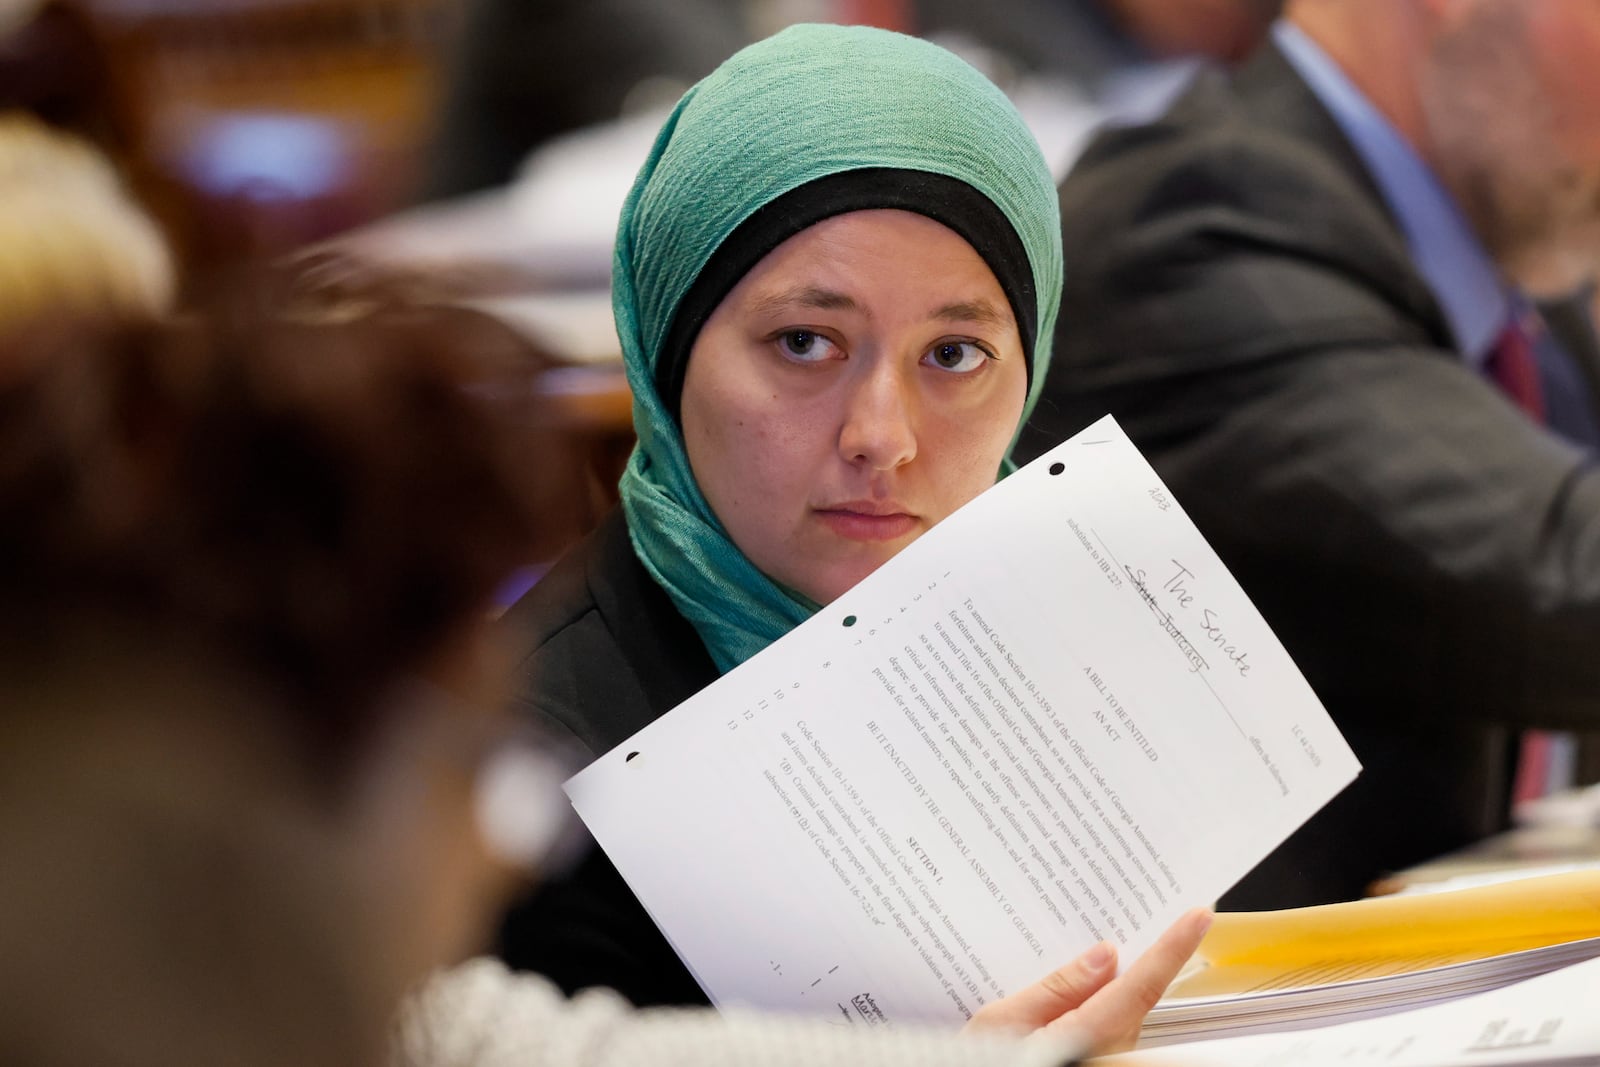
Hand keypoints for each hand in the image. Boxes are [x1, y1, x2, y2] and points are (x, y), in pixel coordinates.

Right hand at [962, 906, 1212, 1053]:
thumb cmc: (983, 1063)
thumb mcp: (1002, 1022)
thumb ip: (1055, 989)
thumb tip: (1102, 956)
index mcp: (1086, 1034)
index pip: (1141, 985)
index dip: (1172, 948)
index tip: (1198, 914)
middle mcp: (1109, 1049)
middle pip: (1137, 995)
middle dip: (1144, 957)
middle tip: (1147, 913)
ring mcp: (1106, 1056)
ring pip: (1125, 1008)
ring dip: (1118, 979)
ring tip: (1101, 945)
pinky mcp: (1097, 1057)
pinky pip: (1111, 1021)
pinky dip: (1105, 998)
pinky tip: (1082, 983)